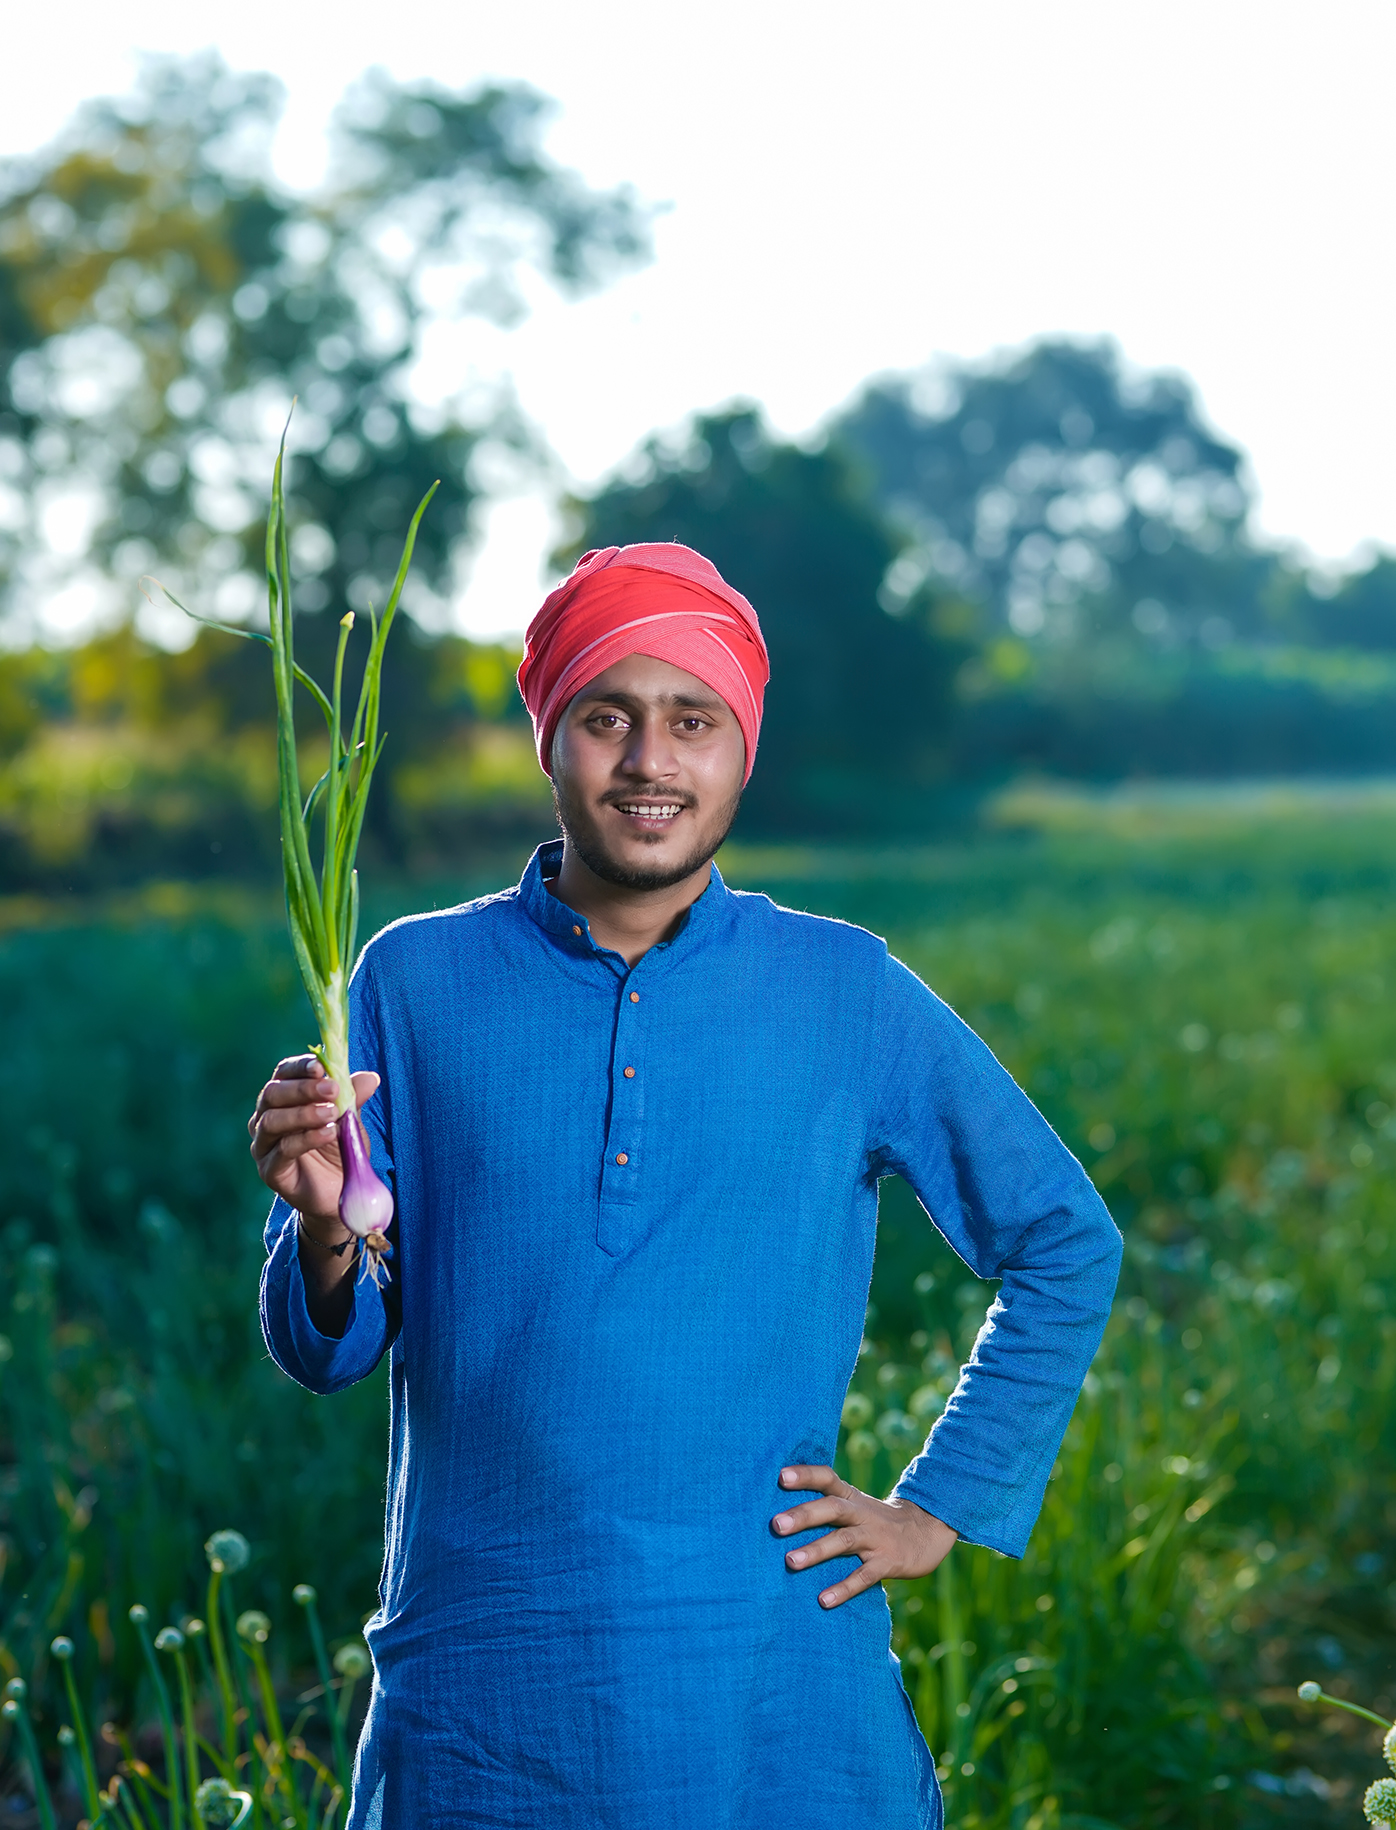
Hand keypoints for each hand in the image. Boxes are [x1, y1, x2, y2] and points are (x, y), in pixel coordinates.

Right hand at [249, 1054, 379, 1233]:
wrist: (340, 1192)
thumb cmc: (339, 1149)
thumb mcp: (350, 1119)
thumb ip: (352, 1098)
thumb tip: (370, 1078)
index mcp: (283, 1099)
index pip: (282, 1074)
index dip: (299, 1067)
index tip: (321, 1067)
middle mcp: (266, 1119)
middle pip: (273, 1094)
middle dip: (303, 1088)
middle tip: (332, 1089)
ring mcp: (264, 1145)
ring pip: (273, 1121)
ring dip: (304, 1113)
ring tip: (332, 1114)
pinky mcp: (270, 1170)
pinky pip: (283, 1150)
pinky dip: (306, 1138)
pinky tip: (328, 1133)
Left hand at [771, 1465, 957, 1608]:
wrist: (927, 1532)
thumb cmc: (877, 1520)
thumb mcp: (856, 1505)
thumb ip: (827, 1506)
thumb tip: (780, 1512)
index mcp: (851, 1497)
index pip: (827, 1478)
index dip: (806, 1475)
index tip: (781, 1476)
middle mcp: (862, 1514)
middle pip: (833, 1508)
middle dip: (804, 1516)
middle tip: (776, 1525)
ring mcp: (875, 1538)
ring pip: (844, 1541)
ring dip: (817, 1551)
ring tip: (790, 1562)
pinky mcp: (887, 1563)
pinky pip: (864, 1576)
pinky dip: (844, 1588)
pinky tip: (824, 1600)